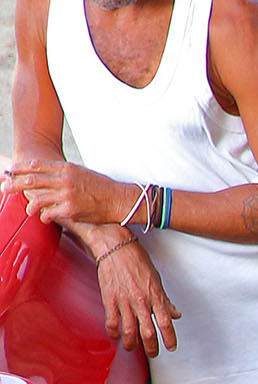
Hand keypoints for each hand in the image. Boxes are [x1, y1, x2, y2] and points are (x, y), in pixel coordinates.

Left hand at [3, 159, 137, 227]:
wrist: (120, 200)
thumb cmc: (103, 188)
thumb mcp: (82, 173)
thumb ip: (64, 173)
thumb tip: (49, 176)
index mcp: (67, 169)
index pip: (37, 166)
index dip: (21, 168)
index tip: (11, 170)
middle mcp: (64, 180)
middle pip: (32, 180)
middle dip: (15, 184)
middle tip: (5, 187)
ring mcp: (67, 195)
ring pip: (38, 198)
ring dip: (29, 204)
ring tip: (27, 209)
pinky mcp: (71, 210)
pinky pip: (50, 213)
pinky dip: (45, 216)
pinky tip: (44, 218)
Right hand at [94, 240, 179, 356]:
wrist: (115, 247)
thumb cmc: (136, 260)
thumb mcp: (156, 280)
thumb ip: (165, 300)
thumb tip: (175, 314)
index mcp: (156, 296)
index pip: (166, 323)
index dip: (170, 338)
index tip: (171, 347)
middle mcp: (142, 302)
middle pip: (148, 332)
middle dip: (151, 347)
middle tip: (153, 353)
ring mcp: (125, 301)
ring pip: (129, 331)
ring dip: (131, 343)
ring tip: (132, 348)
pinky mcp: (110, 299)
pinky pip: (112, 321)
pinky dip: (113, 332)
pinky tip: (115, 336)